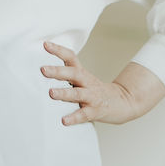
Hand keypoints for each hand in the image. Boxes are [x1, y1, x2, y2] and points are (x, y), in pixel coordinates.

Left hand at [40, 42, 164, 125]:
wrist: (123, 102)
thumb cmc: (95, 91)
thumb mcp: (83, 78)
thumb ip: (66, 74)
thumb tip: (41, 69)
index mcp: (82, 74)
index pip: (71, 57)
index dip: (59, 50)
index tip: (45, 44)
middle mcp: (87, 83)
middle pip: (74, 74)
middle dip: (58, 71)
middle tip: (43, 70)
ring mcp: (92, 97)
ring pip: (78, 94)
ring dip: (64, 93)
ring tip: (51, 93)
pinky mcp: (95, 111)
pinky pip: (83, 115)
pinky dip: (74, 118)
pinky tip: (64, 121)